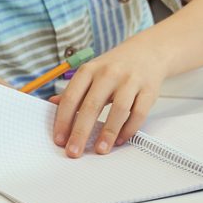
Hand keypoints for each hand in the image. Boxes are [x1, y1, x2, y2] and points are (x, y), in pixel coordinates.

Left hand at [51, 37, 171, 157]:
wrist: (148, 50)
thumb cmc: (115, 66)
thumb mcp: (92, 72)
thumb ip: (75, 90)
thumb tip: (53, 105)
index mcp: (89, 69)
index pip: (71, 97)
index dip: (63, 120)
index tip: (59, 140)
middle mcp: (109, 73)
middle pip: (92, 105)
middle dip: (81, 132)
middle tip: (74, 152)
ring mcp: (130, 80)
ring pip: (118, 110)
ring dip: (108, 133)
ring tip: (100, 150)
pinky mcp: (149, 89)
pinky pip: (138, 113)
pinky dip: (129, 129)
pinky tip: (121, 140)